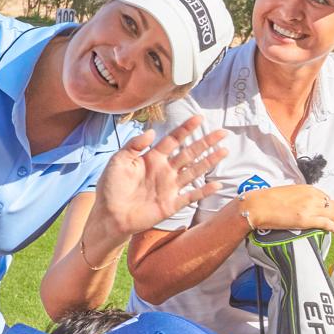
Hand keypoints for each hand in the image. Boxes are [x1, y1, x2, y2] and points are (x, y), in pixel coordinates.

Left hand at [92, 116, 225, 235]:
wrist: (109, 215)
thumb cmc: (111, 187)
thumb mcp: (118, 160)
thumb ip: (134, 145)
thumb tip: (152, 132)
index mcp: (152, 158)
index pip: (173, 140)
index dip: (186, 129)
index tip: (199, 118)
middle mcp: (165, 170)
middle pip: (190, 153)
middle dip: (206, 142)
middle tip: (222, 132)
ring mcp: (170, 187)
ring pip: (194, 171)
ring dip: (210, 161)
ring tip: (224, 151)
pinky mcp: (171, 204)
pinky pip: (191, 196)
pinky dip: (204, 191)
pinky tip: (217, 185)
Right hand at [239, 185, 333, 232]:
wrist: (259, 206)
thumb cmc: (270, 199)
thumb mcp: (290, 191)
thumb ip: (302, 196)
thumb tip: (307, 202)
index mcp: (308, 189)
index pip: (326, 197)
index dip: (327, 206)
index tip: (325, 211)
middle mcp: (312, 197)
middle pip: (333, 205)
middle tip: (330, 220)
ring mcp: (310, 208)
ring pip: (333, 214)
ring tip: (331, 225)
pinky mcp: (306, 220)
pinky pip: (327, 223)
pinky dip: (331, 227)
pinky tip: (331, 229)